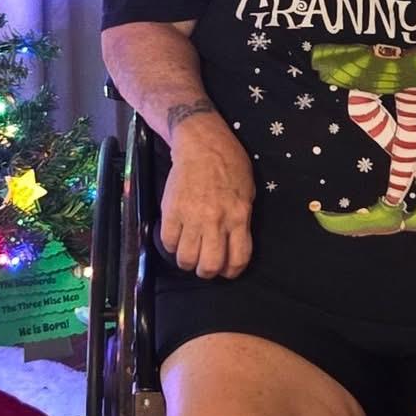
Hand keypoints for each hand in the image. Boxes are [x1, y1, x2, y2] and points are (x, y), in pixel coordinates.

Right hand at [160, 114, 254, 277]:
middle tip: (204, 264)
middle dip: (207, 271)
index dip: (231, 271)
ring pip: (186, 258)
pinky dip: (172, 245)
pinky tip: (177, 237)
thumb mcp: (247, 191)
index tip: (226, 268)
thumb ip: (241, 219)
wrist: (202, 144)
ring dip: (187, 261)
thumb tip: (234, 242)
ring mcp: (192, 216)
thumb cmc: (229, 164)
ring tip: (189, 252)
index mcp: (238, 216)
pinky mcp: (171, 210)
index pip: (238, 259)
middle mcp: (216, 220)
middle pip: (209, 266)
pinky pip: (168, 242)